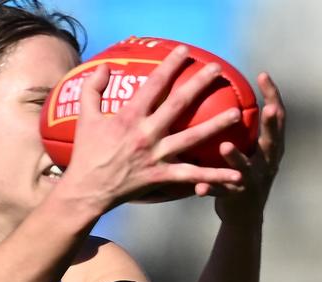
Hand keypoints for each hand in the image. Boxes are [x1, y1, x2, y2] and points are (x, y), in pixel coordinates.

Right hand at [62, 45, 245, 210]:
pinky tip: (235, 175)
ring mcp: (156, 155)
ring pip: (192, 137)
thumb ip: (92, 90)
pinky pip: (192, 175)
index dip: (169, 65)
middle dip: (200, 83)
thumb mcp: (85, 118)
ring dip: (216, 125)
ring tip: (237, 114)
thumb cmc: (86, 154)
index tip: (184, 51)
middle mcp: (146, 133)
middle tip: (217, 69)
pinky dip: (214, 176)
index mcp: (129, 117)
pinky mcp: (161, 175)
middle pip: (179, 104)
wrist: (86, 190)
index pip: (153, 85)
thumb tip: (105, 67)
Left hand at [210, 72, 285, 223]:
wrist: (243, 214)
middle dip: (271, 124)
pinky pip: (222, 192)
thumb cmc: (240, 170)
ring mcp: (254, 181)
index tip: (263, 74)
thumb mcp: (247, 147)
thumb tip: (220, 93)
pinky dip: (211, 188)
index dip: (273, 96)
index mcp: (270, 146)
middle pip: (272, 140)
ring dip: (237, 158)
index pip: (277, 116)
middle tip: (267, 108)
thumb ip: (239, 126)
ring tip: (225, 146)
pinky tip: (199, 187)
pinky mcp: (237, 197)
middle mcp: (267, 162)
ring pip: (246, 168)